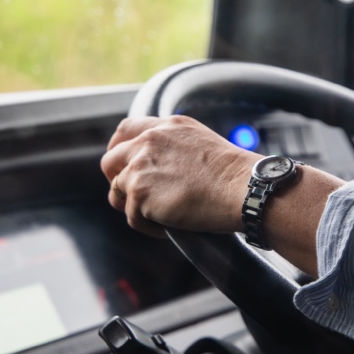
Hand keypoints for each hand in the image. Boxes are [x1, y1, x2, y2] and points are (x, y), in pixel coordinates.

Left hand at [100, 116, 261, 237]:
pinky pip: (132, 217)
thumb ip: (175, 149)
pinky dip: (148, 227)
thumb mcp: (202, 145)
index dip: (119, 148)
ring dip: (135, 208)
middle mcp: (149, 141)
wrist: (243, 189)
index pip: (127, 129)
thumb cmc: (234, 176)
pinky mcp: (139, 193)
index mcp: (167, 127)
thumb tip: (162, 170)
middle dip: (116, 180)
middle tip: (133, 198)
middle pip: (110, 160)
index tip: (121, 165)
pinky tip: (169, 227)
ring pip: (118, 192)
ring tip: (162, 218)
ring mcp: (140, 166)